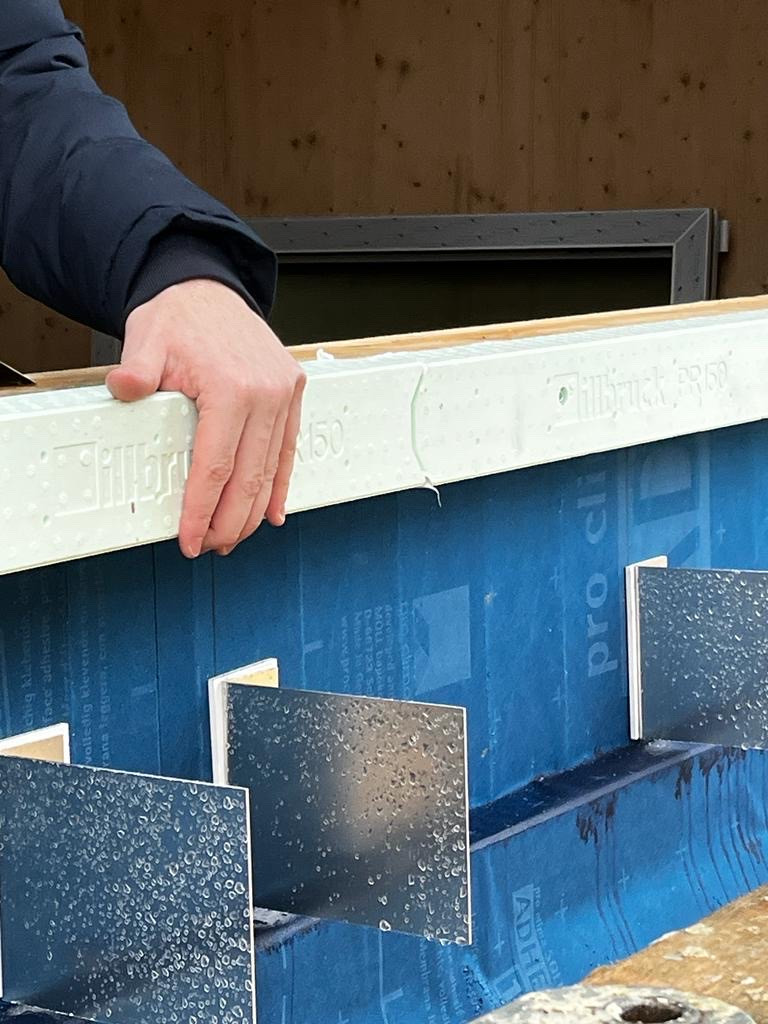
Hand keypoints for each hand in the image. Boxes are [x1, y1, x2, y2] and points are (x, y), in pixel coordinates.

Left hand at [106, 279, 305, 557]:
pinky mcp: (292, 393)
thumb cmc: (181, 317)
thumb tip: (123, 389)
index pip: (215, 467)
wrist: (209, 289)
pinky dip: (280, 484)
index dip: (202, 510)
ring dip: (253, 510)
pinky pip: (288, 449)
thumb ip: (137, 370)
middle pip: (248, 478)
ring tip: (234, 536)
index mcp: (230, 387)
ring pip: (271, 469)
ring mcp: (283, 394)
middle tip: (211, 546)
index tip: (191, 538)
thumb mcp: (148, 338)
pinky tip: (272, 511)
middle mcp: (265, 394)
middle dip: (229, 521)